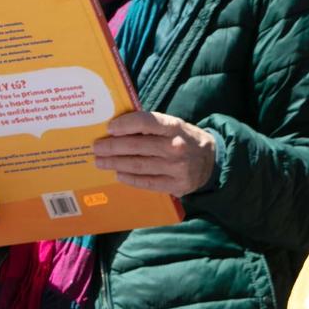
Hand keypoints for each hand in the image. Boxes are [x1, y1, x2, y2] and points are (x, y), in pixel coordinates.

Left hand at [93, 111, 217, 195]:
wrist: (211, 161)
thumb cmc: (184, 139)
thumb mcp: (174, 126)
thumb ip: (150, 126)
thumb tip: (117, 128)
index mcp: (174, 127)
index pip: (145, 122)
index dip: (124, 124)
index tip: (109, 128)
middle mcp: (176, 147)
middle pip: (136, 146)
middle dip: (112, 147)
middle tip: (97, 147)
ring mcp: (176, 168)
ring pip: (138, 165)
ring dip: (115, 163)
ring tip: (101, 161)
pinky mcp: (176, 185)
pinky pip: (146, 182)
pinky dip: (129, 178)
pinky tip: (118, 174)